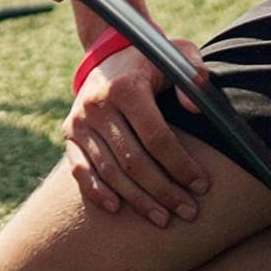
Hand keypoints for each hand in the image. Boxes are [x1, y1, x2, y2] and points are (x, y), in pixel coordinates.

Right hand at [65, 42, 210, 226]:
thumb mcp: (177, 54)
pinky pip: (79, 169)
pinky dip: (96, 192)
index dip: (181, 165)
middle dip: (164, 191)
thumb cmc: (152, 59)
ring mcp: (80, 120)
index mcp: (127, 87)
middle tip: (189, 212)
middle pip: (134, 161)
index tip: (202, 185)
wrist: (109, 50)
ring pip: (110, 172)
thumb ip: (193, 73)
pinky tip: (117, 208)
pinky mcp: (68, 132)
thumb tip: (196, 110)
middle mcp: (98, 104)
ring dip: (138, 200)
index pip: (156, 138)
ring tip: (163, 219)